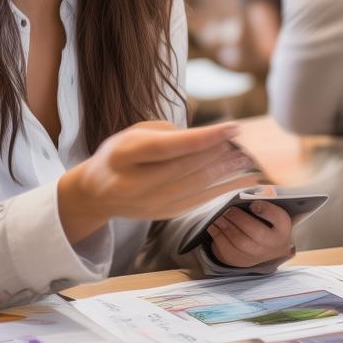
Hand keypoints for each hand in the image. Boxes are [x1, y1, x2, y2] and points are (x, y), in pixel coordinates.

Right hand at [57, 120, 261, 242]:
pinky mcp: (162, 215)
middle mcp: (134, 183)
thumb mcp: (134, 133)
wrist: (96, 192)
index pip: (169, 146)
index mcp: (123, 154)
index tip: (232, 127)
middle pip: (185, 167)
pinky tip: (239, 180)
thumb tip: (209, 140)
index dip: (203, 137)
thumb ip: (169, 133)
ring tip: (246, 159)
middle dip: (217, 153)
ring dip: (224, 172)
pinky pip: (198, 202)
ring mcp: (148, 203)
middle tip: (240, 141)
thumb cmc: (121, 154)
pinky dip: (220, 190)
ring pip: (195, 187)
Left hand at [207, 201, 293, 268]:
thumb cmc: (266, 223)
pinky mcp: (243, 261)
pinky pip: (228, 250)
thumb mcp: (270, 214)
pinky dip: (218, 236)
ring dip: (226, 226)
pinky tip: (213, 226)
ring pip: (240, 242)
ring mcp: (258, 256)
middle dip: (239, 218)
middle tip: (228, 209)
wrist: (266, 248)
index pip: (280, 218)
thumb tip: (244, 196)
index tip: (253, 204)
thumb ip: (262, 202)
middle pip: (256, 232)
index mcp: (283, 229)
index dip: (266, 210)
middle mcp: (274, 245)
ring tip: (218, 216)